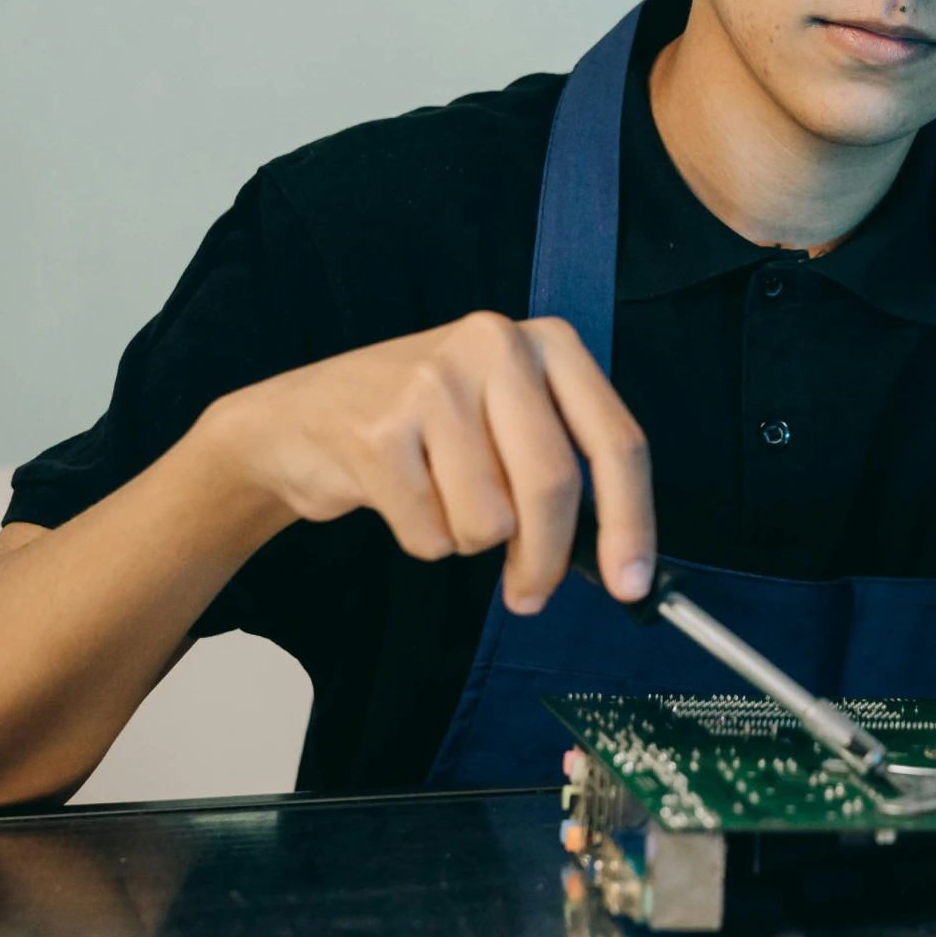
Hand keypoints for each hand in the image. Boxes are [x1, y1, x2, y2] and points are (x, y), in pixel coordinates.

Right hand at [198, 312, 653, 611]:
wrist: (301, 416)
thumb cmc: (427, 426)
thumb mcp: (509, 416)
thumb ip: (564, 467)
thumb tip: (621, 563)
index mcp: (548, 342)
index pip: (615, 441)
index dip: (631, 523)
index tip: (633, 587)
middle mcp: (496, 346)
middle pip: (553, 485)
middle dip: (545, 558)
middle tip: (529, 594)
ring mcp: (433, 383)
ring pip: (491, 520)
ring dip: (468, 539)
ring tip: (439, 498)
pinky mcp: (379, 430)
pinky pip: (432, 534)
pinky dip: (423, 539)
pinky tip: (400, 496)